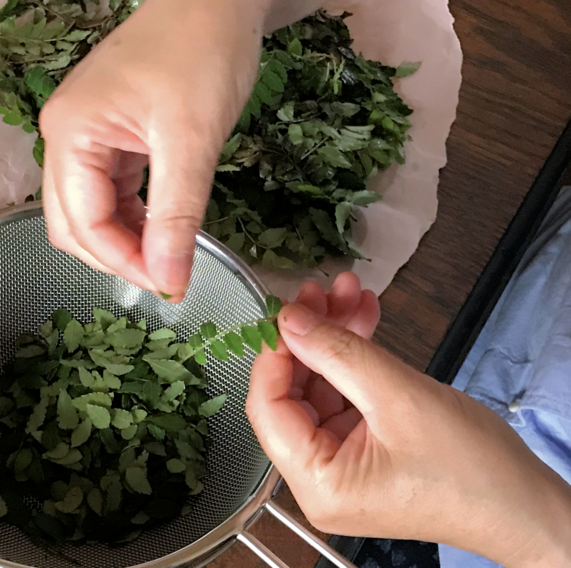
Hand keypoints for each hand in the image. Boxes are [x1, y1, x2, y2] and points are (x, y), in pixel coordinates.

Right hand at [40, 0, 265, 298]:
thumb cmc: (203, 53)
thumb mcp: (192, 139)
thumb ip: (177, 215)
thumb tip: (169, 282)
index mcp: (70, 132)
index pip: (82, 222)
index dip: (124, 262)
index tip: (170, 286)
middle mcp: (65, 135)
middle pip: (72, 222)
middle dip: (116, 256)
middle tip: (168, 276)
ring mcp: (84, 134)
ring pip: (89, 211)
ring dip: (125, 240)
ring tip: (170, 254)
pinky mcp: (108, 135)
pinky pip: (109, 191)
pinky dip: (133, 217)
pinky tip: (164, 225)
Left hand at [246, 273, 570, 566]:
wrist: (526, 503)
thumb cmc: (473, 467)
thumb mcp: (398, 396)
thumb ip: (338, 352)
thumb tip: (289, 320)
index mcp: (317, 482)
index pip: (268, 407)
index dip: (274, 353)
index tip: (287, 309)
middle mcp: (319, 479)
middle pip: (293, 393)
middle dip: (310, 335)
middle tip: (321, 290)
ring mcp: (341, 465)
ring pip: (320, 387)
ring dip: (333, 338)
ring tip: (349, 291)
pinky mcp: (363, 451)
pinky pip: (345, 395)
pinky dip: (353, 358)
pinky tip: (363, 317)